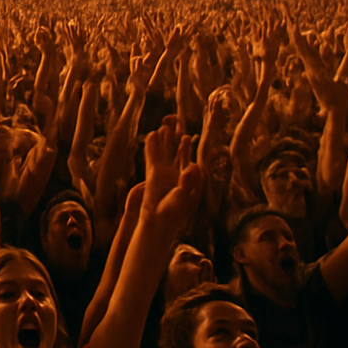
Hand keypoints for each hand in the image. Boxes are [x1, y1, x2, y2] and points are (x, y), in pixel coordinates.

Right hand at [142, 117, 203, 232]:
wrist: (157, 222)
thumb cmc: (174, 213)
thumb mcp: (185, 197)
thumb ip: (189, 182)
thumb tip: (194, 166)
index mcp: (192, 180)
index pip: (192, 161)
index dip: (189, 150)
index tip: (188, 138)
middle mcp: (178, 174)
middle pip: (179, 153)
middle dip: (178, 141)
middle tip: (178, 125)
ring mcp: (166, 173)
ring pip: (165, 152)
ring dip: (165, 140)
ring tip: (164, 126)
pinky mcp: (153, 173)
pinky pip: (153, 156)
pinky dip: (153, 145)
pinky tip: (152, 134)